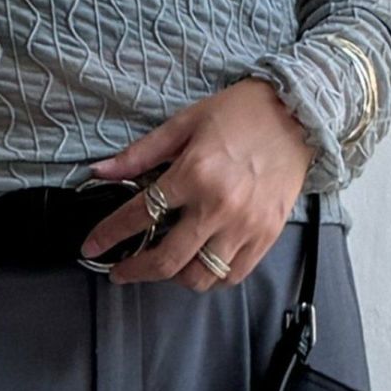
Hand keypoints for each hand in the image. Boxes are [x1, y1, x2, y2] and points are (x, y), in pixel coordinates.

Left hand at [78, 78, 316, 291]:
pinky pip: (233, 276)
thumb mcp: (184, 123)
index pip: (140, 215)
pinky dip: (210, 278)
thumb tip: (100, 171)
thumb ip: (141, 153)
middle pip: (167, 259)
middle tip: (119, 271)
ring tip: (163, 265)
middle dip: (134, 271)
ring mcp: (246, 226)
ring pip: (200, 277)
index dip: (108, 234)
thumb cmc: (240, 113)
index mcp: (194, 174)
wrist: (298, 114)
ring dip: (174, 278)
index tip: (91, 246)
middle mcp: (219, 206)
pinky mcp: (267, 236)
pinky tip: (198, 264)